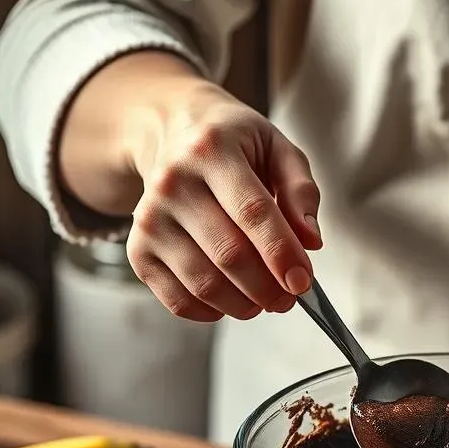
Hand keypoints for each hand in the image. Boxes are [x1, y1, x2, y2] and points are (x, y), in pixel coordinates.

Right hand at [124, 76, 320, 322]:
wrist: (172, 135)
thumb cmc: (235, 148)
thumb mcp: (278, 149)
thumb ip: (301, 193)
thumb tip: (311, 241)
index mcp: (213, 149)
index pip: (252, 212)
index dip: (282, 253)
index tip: (303, 282)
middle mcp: (173, 182)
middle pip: (228, 254)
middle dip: (268, 288)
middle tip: (289, 298)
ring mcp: (149, 218)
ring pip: (203, 283)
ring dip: (244, 304)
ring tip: (264, 300)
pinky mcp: (138, 249)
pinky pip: (176, 299)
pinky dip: (211, 312)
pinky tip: (231, 300)